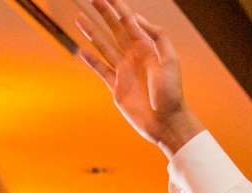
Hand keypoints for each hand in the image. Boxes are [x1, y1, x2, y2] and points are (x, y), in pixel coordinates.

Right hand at [75, 0, 201, 151]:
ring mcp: (124, 71)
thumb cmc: (172, 93)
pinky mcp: (117, 87)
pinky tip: (82, 50)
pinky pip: (101, 69)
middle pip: (114, 29)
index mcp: (147, 48)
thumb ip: (157, 36)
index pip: (129, 21)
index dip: (118, 7)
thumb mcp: (170, 60)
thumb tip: (136, 18)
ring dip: (92, 32)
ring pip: (104, 46)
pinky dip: (91, 60)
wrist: (167, 122)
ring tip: (80, 18)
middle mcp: (133, 56)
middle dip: (104, 14)